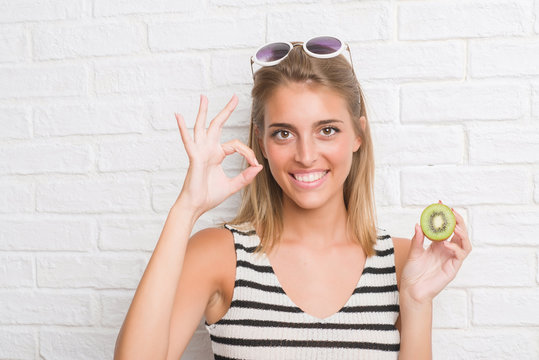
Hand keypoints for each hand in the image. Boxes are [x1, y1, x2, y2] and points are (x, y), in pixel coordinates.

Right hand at [174, 94, 262, 216]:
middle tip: (234, 97)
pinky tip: (179, 116)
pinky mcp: (194, 158)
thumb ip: (245, 177)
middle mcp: (208, 150)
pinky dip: (182, 128)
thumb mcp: (232, 186)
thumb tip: (259, 167)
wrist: (196, 206)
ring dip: (203, 112)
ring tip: (203, 97)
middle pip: (217, 125)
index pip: (236, 145)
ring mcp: (200, 152)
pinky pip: (188, 141)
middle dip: (226, 111)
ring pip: (202, 127)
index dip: (248, 152)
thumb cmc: (209, 196)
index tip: (255, 163)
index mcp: (217, 155)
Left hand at [399, 203, 471, 304]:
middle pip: (459, 233)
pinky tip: (446, 243)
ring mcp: (451, 259)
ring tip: (455, 226)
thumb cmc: (412, 272)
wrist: (412, 290)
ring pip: (465, 243)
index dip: (445, 216)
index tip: (440, 204)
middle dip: (458, 221)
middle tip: (452, 211)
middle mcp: (447, 250)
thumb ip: (417, 240)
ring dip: (462, 233)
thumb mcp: (413, 252)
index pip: (445, 227)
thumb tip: (418, 225)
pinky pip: (460, 255)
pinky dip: (456, 247)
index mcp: (437, 244)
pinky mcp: (453, 268)